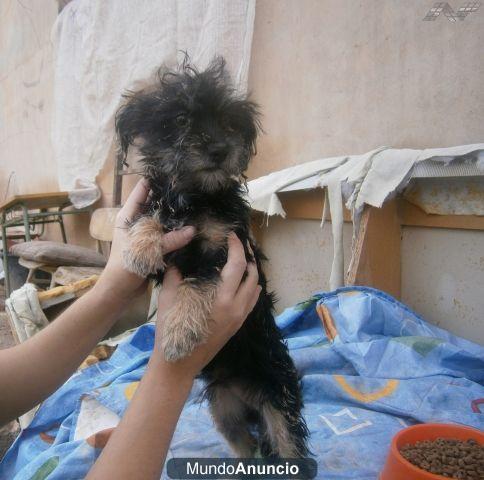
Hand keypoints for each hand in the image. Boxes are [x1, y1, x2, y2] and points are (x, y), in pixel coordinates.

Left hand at [95, 179, 194, 302]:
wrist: (119, 291)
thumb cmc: (126, 266)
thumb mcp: (147, 250)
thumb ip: (170, 239)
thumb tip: (193, 230)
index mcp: (128, 215)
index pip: (142, 189)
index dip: (156, 180)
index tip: (174, 172)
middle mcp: (137, 221)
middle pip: (155, 202)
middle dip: (170, 197)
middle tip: (191, 188)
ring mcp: (145, 233)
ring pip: (162, 218)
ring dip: (175, 215)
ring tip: (195, 204)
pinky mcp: (152, 246)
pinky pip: (166, 234)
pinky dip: (176, 230)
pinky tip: (192, 226)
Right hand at [151, 233, 261, 379]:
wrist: (179, 364)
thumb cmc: (171, 331)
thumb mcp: (170, 299)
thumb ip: (175, 275)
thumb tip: (178, 256)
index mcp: (222, 299)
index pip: (237, 265)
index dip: (237, 247)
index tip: (232, 236)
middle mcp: (236, 307)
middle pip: (252, 275)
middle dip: (248, 257)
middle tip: (240, 245)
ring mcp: (240, 318)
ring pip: (256, 289)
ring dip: (251, 272)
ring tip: (242, 261)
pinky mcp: (238, 325)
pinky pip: (252, 302)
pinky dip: (251, 288)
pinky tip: (242, 282)